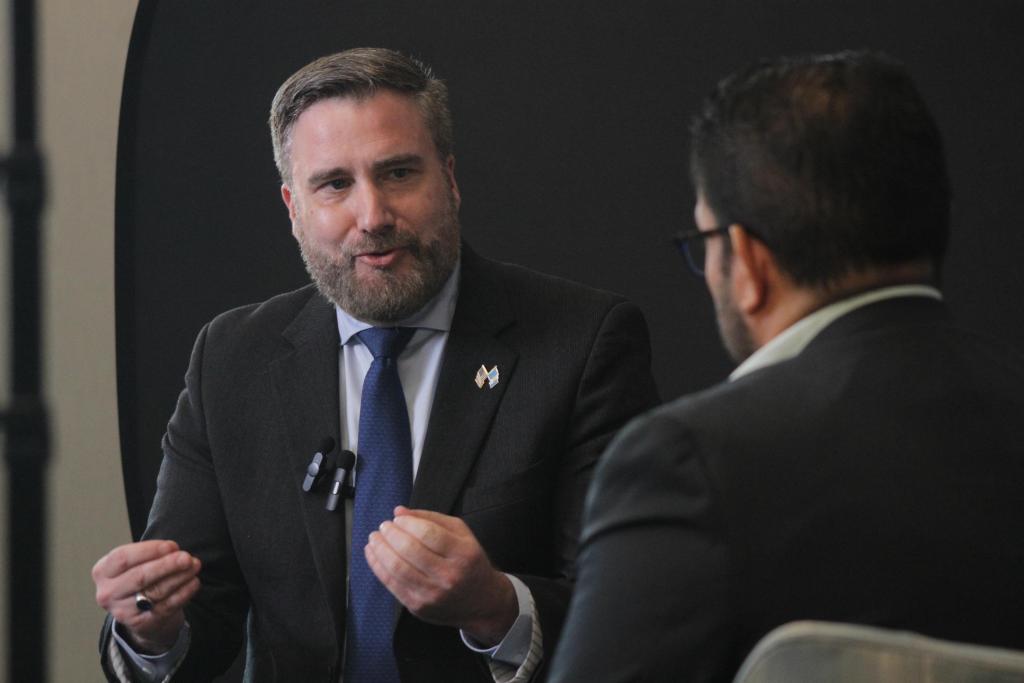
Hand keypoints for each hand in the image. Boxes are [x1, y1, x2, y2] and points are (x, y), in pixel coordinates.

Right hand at [92, 540, 201, 653]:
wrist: (140, 615)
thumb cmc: (139, 580)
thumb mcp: (135, 564)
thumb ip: (150, 555)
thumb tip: (175, 551)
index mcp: (102, 572)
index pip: (123, 558)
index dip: (150, 550)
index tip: (172, 546)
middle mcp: (108, 593)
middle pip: (140, 576)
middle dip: (167, 565)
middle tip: (187, 557)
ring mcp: (122, 611)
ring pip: (155, 591)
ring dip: (180, 577)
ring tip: (194, 566)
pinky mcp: (141, 624)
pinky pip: (167, 606)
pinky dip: (184, 592)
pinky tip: (194, 582)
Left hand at [365, 507, 517, 645]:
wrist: (481, 603)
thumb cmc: (468, 562)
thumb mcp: (461, 534)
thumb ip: (431, 519)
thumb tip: (399, 511)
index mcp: (463, 554)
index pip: (429, 534)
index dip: (408, 523)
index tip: (397, 518)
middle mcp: (449, 576)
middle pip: (410, 550)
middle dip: (391, 534)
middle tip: (383, 526)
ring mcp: (432, 594)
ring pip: (397, 568)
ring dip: (380, 549)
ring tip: (374, 538)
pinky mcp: (418, 607)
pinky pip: (391, 584)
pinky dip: (377, 566)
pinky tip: (372, 553)